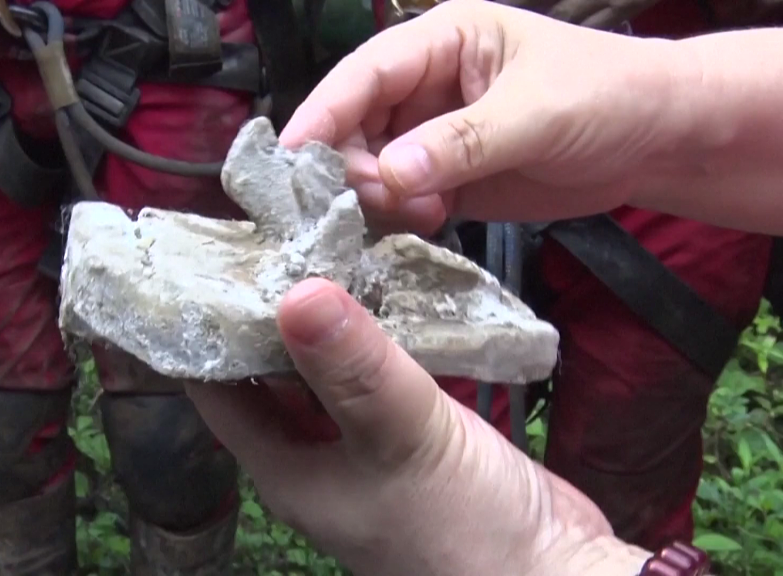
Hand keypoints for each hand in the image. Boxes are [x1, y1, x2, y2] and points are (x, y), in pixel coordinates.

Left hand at [186, 278, 649, 574]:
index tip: (207, 259)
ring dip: (323, 319)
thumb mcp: (400, 438)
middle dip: (267, 310)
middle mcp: (313, 457)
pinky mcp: (411, 433)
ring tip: (315, 243)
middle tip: (268, 236)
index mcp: (285, 468)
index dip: (205, 327)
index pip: (217, 390)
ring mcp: (364, 445)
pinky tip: (379, 284)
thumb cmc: (463, 524)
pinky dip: (374, 335)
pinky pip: (377, 374)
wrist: (553, 575)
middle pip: (270, 372)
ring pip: (327, 369)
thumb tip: (294, 293)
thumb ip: (353, 368)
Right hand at [280, 0, 693, 231]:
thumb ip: (463, 142)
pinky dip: (398, 215)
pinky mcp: (446, 180)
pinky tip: (427, 221)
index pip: (365, 73)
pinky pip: (399, 199)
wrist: (658, 142)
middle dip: (352, 164)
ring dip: (378, 195)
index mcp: (442, 43)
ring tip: (422, 211)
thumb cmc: (608, 96)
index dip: (324, 111)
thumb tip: (388, 173)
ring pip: (370, 167)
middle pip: (355, 124)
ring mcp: (433, 137)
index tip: (290, 158)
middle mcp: (425, 88)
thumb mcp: (538, 112)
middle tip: (374, 198)